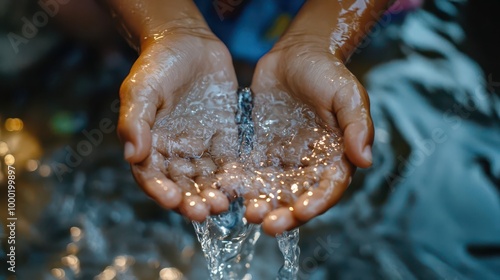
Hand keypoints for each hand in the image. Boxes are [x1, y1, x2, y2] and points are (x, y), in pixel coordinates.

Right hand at [118, 26, 237, 220]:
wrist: (190, 42)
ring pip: (205, 179)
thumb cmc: (158, 64)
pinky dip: (233, 177)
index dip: (160, 191)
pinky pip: (228, 163)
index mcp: (150, 144)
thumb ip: (135, 121)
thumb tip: (132, 155)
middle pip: (180, 184)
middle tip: (203, 212)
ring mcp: (200, 147)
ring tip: (222, 204)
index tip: (172, 200)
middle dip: (190, 200)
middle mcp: (174, 151)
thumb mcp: (141, 89)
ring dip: (212, 194)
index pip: (151, 176)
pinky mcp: (224, 139)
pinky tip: (241, 185)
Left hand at [245, 38, 372, 234]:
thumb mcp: (347, 94)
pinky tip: (230, 191)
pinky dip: (242, 185)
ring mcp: (283, 159)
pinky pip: (251, 172)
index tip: (301, 212)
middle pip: (298, 197)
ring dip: (263, 205)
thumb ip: (357, 125)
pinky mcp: (260, 150)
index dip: (317, 202)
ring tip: (248, 213)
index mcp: (335, 156)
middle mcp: (309, 164)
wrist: (296, 54)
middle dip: (285, 214)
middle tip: (268, 224)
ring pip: (273, 191)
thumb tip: (365, 159)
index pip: (328, 188)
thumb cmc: (327, 72)